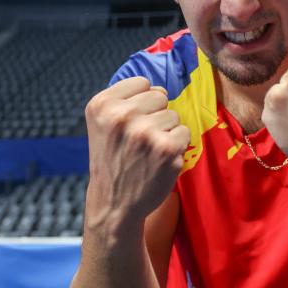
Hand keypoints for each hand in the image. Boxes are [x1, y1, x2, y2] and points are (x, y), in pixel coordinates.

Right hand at [84, 77, 189, 222]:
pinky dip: (177, 146)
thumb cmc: (113, 159)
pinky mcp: (167, 149)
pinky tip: (159, 160)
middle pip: (160, 96)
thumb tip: (161, 89)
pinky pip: (185, 131)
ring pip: (174, 114)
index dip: (141, 103)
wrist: (114, 204)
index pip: (142, 83)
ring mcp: (145, 132)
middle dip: (155, 115)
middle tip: (139, 140)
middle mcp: (121, 116)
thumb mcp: (102, 123)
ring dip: (166, 131)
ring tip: (148, 151)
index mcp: (102, 105)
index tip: (129, 123)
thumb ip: (125, 99)